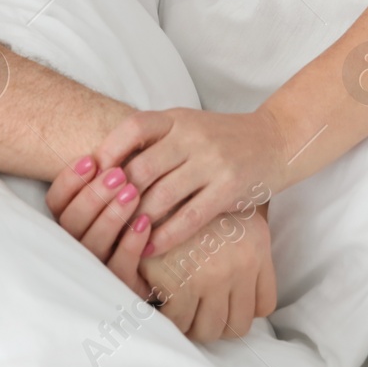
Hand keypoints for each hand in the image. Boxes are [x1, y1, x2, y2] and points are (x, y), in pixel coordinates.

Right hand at [46, 156, 153, 297]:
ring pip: (92, 246)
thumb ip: (103, 180)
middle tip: (118, 174)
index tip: (91, 159)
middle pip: (71, 224)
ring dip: (111, 216)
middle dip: (93, 196)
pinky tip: (145, 223)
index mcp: (68, 225)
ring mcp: (95, 273)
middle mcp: (74, 250)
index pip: (55, 203)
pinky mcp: (119, 289)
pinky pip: (119, 268)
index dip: (69, 181)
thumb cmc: (135, 221)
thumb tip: (102, 154)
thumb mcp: (115, 197)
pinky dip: (130, 244)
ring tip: (132, 192)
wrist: (164, 268)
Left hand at [92, 107, 289, 255]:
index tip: (91, 175)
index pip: (134, 127)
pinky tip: (150, 248)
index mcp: (178, 118)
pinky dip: (165, 236)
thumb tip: (103, 170)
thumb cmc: (222, 138)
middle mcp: (193, 136)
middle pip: (142, 168)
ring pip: (162, 196)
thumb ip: (155, 141)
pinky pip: (189, 217)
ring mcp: (212, 162)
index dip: (109, 151)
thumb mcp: (188, 126)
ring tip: (122, 237)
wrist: (275, 141)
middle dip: (118, 196)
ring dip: (137, 220)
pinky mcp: (229, 188)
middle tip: (101, 218)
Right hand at [141, 206, 276, 341]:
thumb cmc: (187, 200)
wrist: (155, 184)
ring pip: (209, 330)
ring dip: (193, 324)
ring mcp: (211, 277)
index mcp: (256, 249)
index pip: (264, 305)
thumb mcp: (227, 216)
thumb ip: (239, 250)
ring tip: (180, 308)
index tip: (224, 305)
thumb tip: (240, 292)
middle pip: (238, 325)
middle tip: (198, 312)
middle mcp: (241, 265)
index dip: (243, 309)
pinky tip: (162, 298)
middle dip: (217, 323)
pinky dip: (170, 316)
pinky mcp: (179, 283)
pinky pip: (179, 321)